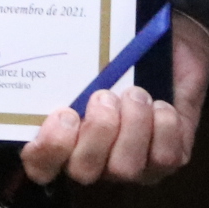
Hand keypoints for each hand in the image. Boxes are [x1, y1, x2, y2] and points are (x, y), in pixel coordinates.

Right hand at [18, 14, 208, 185]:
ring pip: (125, 168)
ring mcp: (131, 164)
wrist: (167, 47)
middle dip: (96, 132)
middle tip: (104, 96)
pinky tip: (160, 105)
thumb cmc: (121, 49)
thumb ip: (67, 56)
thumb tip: (42, 36)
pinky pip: (163, 158)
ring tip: (136, 94)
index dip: (47, 150)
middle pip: (83, 171)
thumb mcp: (93, 50)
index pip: (41, 165)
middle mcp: (95, 159)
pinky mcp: (165, 160)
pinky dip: (163, 129)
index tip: (63, 114)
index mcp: (65, 136)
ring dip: (132, 127)